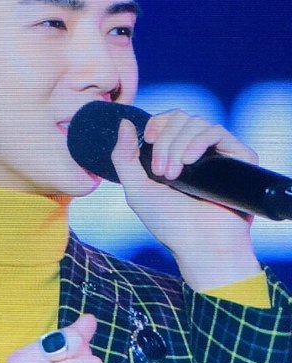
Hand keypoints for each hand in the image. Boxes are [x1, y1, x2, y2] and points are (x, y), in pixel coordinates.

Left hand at [111, 110, 261, 289]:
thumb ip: (123, 156)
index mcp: (175, 154)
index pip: (168, 120)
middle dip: (165, 140)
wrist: (201, 245)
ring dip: (178, 144)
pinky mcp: (239, 158)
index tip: (147, 140)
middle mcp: (198, 150)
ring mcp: (218, 153)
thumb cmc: (169, 223)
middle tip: (161, 173)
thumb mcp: (136, 190)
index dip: (157, 124)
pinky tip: (190, 161)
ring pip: (197, 123)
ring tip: (174, 175)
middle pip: (180, 117)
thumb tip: (124, 121)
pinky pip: (217, 131)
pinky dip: (199, 141)